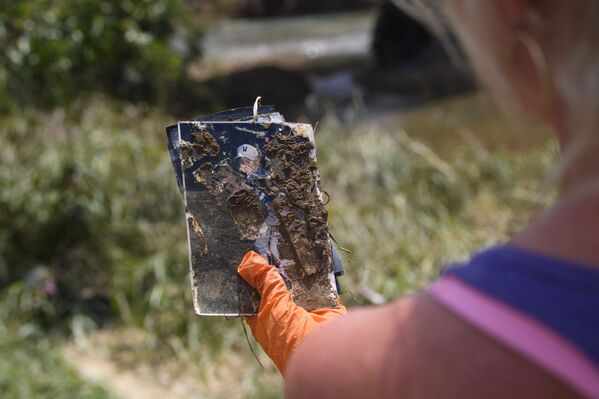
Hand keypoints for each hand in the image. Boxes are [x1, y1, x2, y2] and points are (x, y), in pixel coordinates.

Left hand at [237, 251, 346, 375]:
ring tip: (295, 245)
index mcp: (264, 317)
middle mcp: (285, 312)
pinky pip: (322, 284)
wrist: (321, 353)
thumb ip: (263, 281)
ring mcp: (306, 308)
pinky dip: (321, 272)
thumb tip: (249, 259)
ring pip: (302, 283)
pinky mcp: (326, 305)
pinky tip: (315, 255)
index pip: (255, 292)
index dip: (254, 274)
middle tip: (276, 243)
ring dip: (300, 269)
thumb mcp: (270, 304)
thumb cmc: (287, 336)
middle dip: (279, 267)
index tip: (253, 252)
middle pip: (280, 284)